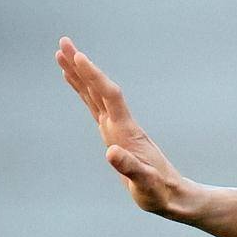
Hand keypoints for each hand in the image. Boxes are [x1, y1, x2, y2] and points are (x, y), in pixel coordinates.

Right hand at [56, 36, 200, 218]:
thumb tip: (111, 152)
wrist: (173, 194)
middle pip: (99, 89)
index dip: (94, 77)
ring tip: (63, 54)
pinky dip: (84, 92)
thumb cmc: (159, 192)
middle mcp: (121, 125)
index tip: (79, 57)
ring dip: (79, 74)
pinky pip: (96, 107)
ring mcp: (117, 129)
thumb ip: (130, 168)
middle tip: (64, 42)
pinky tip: (76, 82)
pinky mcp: (115, 135)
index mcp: (127, 133)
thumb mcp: (145, 184)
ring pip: (95, 95)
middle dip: (81, 66)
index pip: (110, 97)